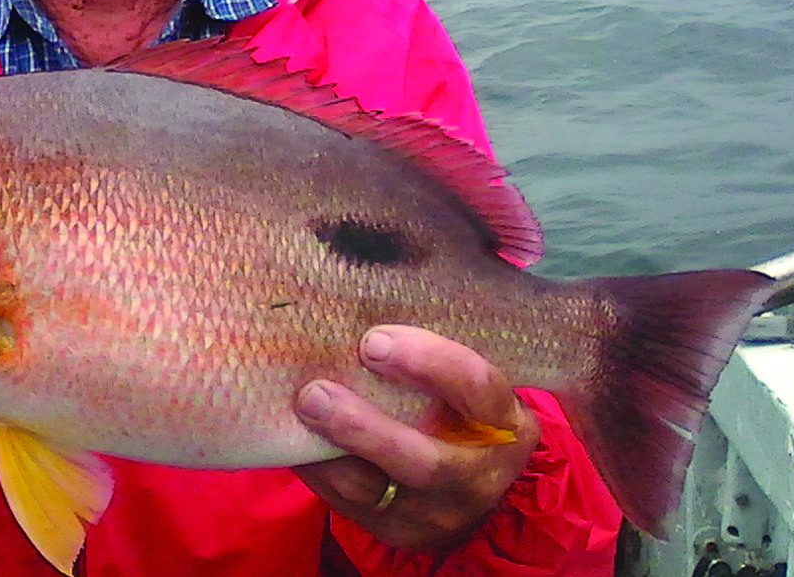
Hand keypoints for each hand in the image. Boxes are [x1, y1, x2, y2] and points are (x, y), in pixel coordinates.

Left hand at [293, 326, 539, 551]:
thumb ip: (450, 339)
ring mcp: (436, 513)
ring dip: (329, 450)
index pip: (476, 389)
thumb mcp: (478, 378)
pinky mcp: (396, 530)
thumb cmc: (467, 403)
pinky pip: (347, 505)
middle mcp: (477, 477)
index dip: (428, 363)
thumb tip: (382, 264)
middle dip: (366, 428)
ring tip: (295, 410)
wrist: (479, 486)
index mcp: (506, 422)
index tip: (374, 340)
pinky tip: (287, 433)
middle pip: (425, 462)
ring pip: (376, 491)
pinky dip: (315, 468)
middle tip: (315, 391)